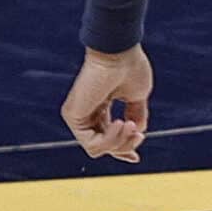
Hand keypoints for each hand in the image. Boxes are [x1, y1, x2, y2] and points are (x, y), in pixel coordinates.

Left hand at [61, 45, 152, 162]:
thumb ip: (136, 116)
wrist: (119, 51)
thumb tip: (137, 133)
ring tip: (131, 125)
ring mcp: (78, 116)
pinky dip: (109, 139)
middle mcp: (87, 113)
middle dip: (125, 146)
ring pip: (98, 149)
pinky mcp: (73, 117)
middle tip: (139, 135)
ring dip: (120, 142)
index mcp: (101, 107)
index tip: (136, 159)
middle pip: (104, 146)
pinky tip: (121, 123)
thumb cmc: (129, 66)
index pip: (107, 137)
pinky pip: (92, 144)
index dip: (122, 149)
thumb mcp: (137, 96)